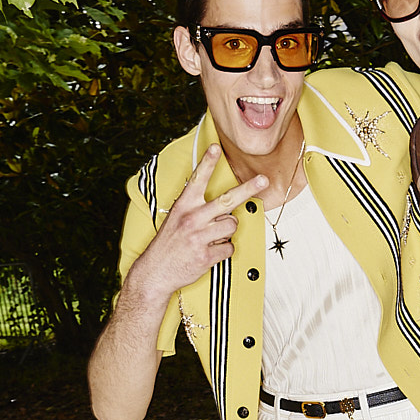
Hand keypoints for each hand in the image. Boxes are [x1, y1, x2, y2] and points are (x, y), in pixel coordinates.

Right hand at [129, 146, 266, 299]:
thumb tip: (224, 210)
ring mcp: (199, 236)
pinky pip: (228, 247)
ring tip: (213, 236)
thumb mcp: (176, 219)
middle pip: (228, 200)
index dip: (208, 163)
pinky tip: (210, 251)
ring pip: (232, 225)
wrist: (155, 271)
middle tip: (263, 180)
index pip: (197, 179)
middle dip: (248, 188)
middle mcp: (192, 218)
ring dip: (227, 231)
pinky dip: (223, 250)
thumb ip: (197, 210)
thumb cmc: (168, 245)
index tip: (216, 148)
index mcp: (183, 206)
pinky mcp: (206, 255)